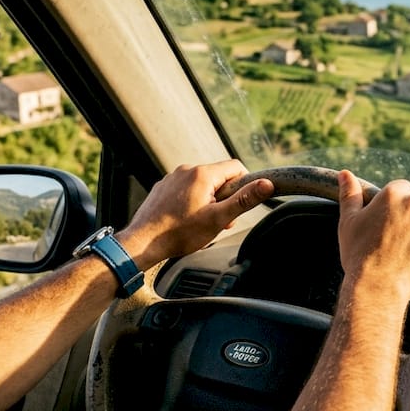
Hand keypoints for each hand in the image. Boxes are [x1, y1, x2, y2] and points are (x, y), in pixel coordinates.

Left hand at [116, 159, 273, 268]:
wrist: (142, 242)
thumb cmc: (179, 233)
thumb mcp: (218, 219)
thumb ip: (245, 200)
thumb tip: (267, 184)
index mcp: (202, 173)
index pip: (236, 167)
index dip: (243, 186)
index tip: (237, 205)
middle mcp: (187, 170)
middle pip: (219, 176)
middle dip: (225, 197)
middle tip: (219, 220)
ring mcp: (173, 177)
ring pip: (202, 183)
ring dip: (209, 200)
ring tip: (201, 222)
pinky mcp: (163, 187)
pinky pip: (186, 188)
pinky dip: (192, 201)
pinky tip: (187, 219)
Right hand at [336, 169, 409, 310]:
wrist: (377, 287)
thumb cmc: (358, 254)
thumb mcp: (348, 221)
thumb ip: (350, 194)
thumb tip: (345, 173)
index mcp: (393, 194)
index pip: (401, 188)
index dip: (393, 206)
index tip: (386, 223)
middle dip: (408, 218)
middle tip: (392, 240)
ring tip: (403, 251)